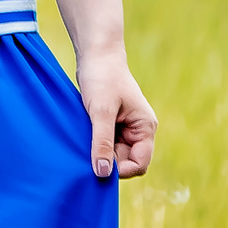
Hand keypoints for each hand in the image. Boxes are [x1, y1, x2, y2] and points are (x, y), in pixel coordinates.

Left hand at [78, 48, 156, 181]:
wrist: (96, 54)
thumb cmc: (102, 78)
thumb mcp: (101, 112)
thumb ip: (103, 143)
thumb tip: (103, 173)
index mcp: (145, 128)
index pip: (140, 163)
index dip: (121, 170)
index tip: (98, 167)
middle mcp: (139, 130)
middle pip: (126, 161)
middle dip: (108, 161)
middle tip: (85, 152)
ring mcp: (125, 127)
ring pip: (113, 153)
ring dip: (98, 152)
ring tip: (82, 141)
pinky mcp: (112, 123)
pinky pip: (105, 142)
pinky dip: (94, 143)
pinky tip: (82, 137)